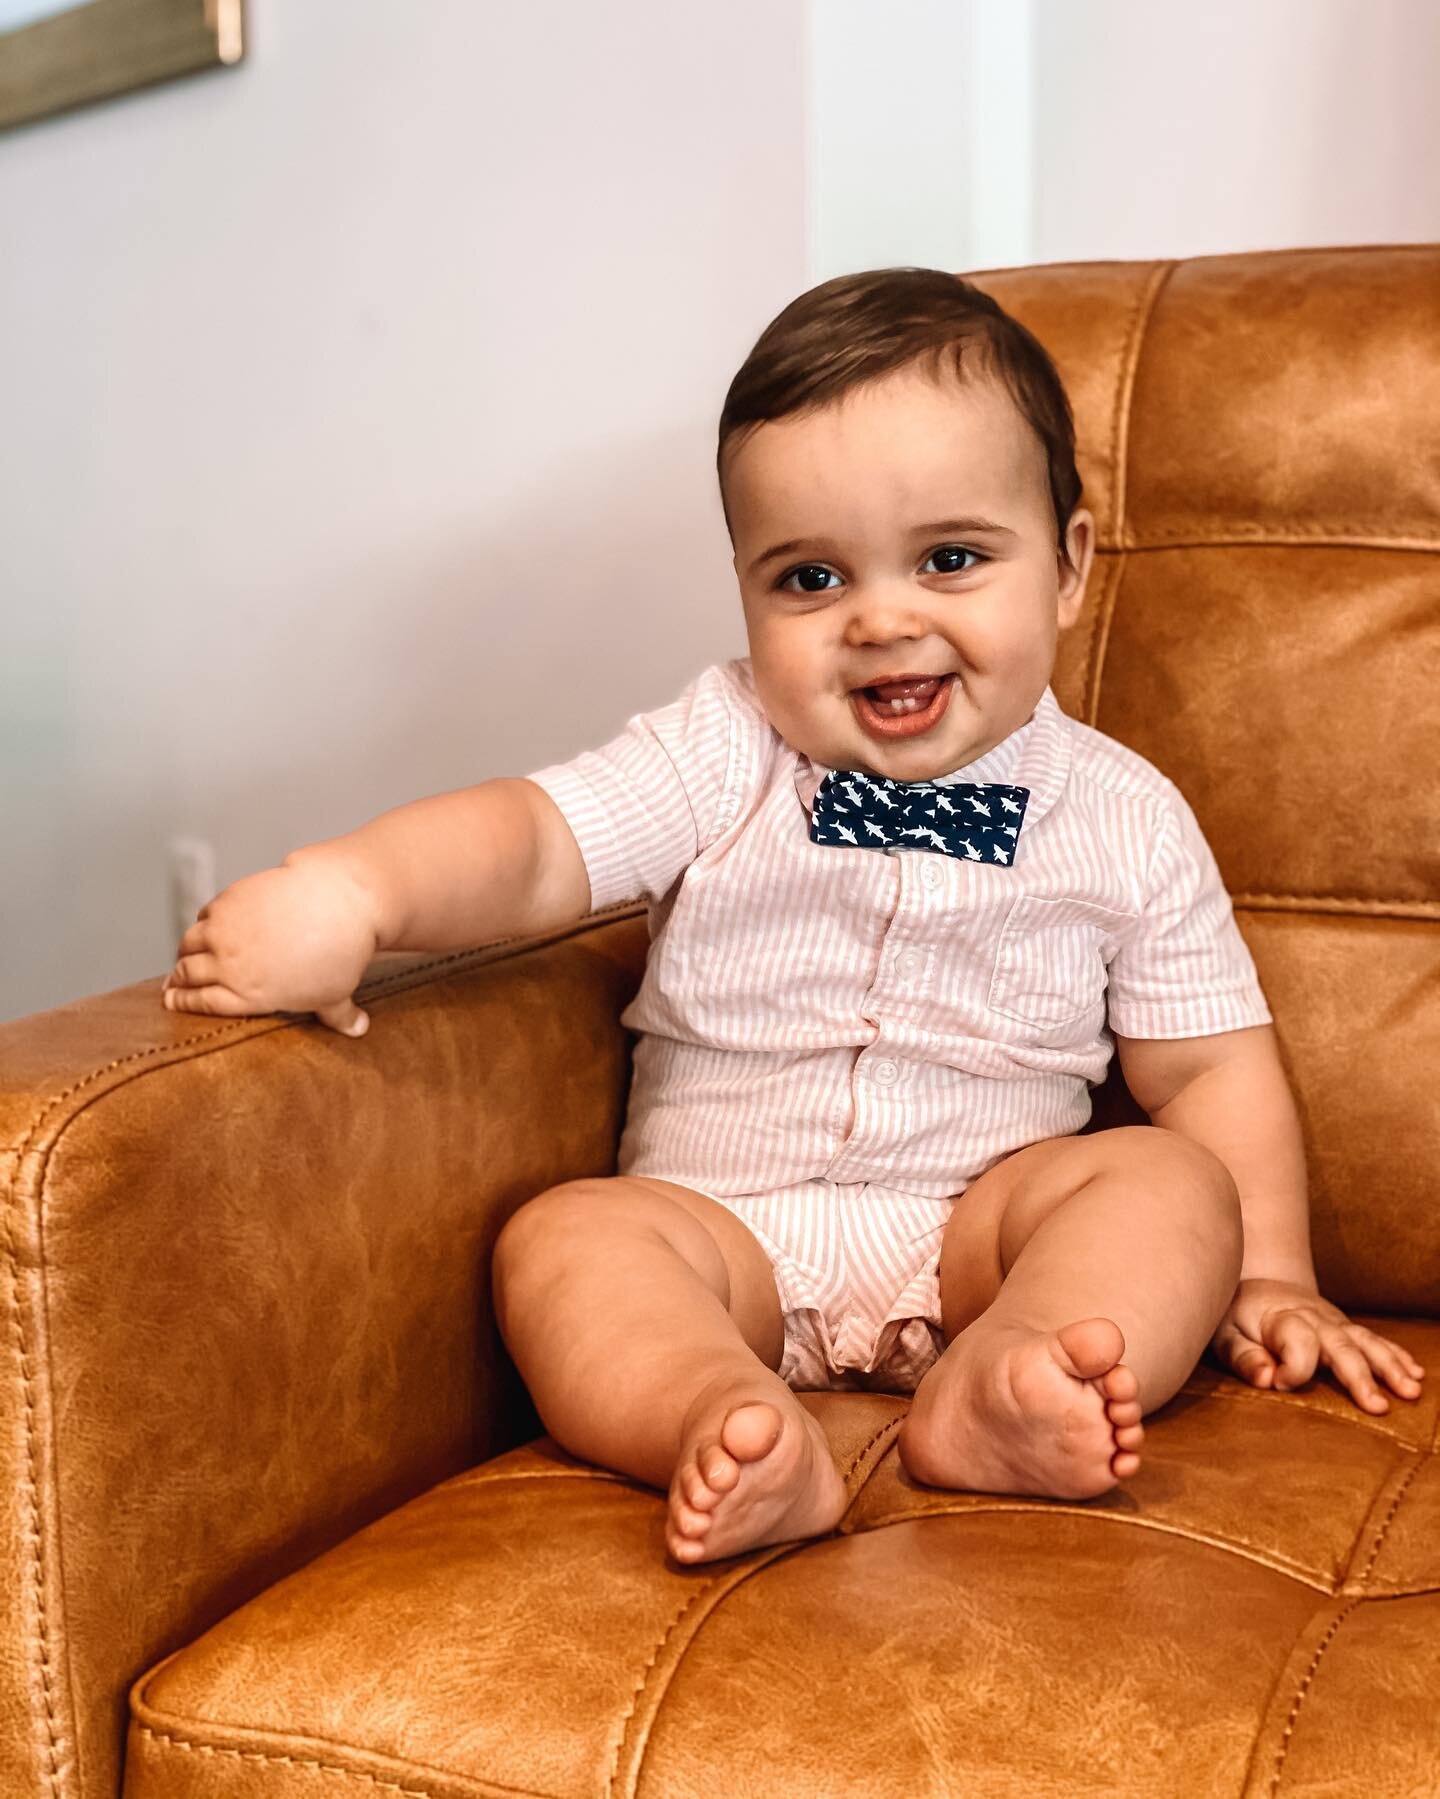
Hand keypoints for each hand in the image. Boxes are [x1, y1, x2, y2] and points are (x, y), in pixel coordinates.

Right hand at [160, 852, 380, 1036]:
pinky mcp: (228, 900)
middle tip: (171, 983)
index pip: (200, 1003)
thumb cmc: (339, 953)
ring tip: (186, 956)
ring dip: (185, 952)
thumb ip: (340, 1016)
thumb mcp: (338, 993)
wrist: (338, 903)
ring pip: (189, 943)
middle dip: (177, 980)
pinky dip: (203, 922)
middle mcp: (228, 966)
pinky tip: (206, 926)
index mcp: (247, 996)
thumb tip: (359, 1029)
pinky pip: (205, 914)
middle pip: (187, 974)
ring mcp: (224, 930)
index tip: (170, 1002)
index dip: (182, 1003)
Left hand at [1209, 1277, 1425, 1414]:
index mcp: (1282, 1317)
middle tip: (1378, 1407)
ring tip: (1411, 1391)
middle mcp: (1313, 1317)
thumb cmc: (1234, 1314)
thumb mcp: (1224, 1334)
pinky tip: (1415, 1373)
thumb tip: (1267, 1379)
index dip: (1292, 1368)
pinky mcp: (1343, 1326)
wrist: (1250, 1282)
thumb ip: (1242, 1357)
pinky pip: (1373, 1338)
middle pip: (1341, 1345)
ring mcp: (1333, 1320)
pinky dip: (1395, 1354)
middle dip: (1360, 1376)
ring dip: (1390, 1366)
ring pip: (1365, 1341)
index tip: (1277, 1383)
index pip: (1298, 1343)